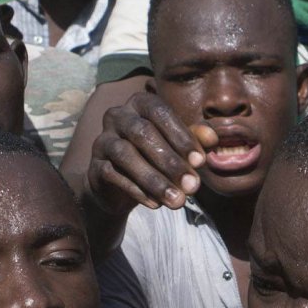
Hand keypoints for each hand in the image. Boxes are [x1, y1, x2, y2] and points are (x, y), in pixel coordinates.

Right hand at [90, 92, 209, 212]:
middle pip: (142, 133)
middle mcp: (117, 116)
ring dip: (154, 180)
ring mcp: (102, 140)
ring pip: (125, 155)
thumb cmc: (156, 156)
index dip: (181, 136)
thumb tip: (213, 139)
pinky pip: (113, 175)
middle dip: (170, 162)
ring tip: (177, 201)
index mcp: (140, 103)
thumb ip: (194, 138)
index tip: (200, 162)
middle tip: (193, 186)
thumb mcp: (178, 146)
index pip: (161, 112)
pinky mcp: (94, 166)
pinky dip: (137, 191)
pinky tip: (156, 204)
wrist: (121, 185)